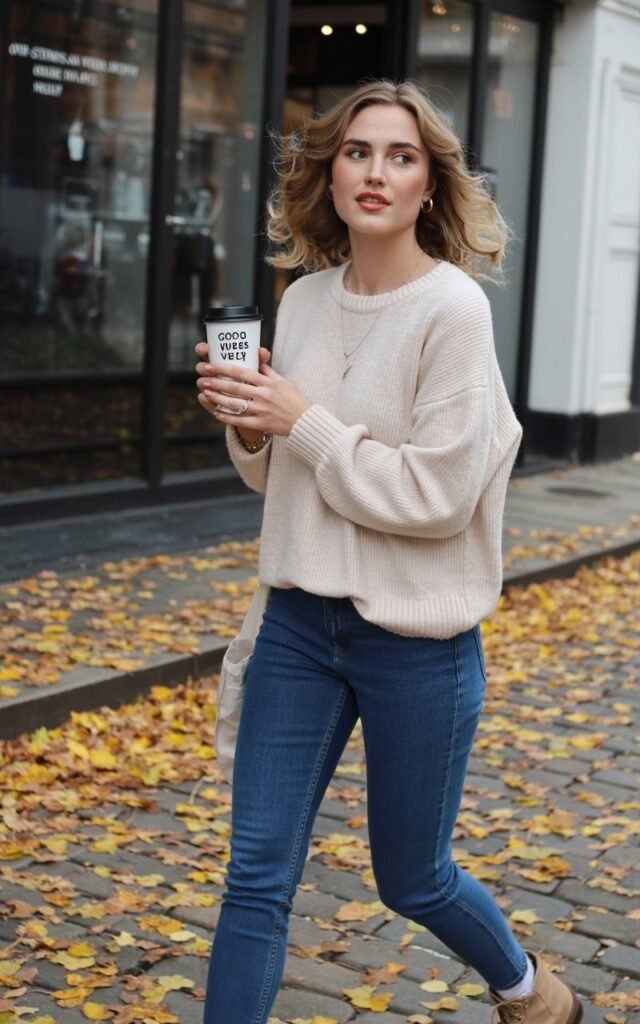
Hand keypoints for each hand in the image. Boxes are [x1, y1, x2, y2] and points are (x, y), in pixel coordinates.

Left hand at [194, 342, 310, 435]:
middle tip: (203, 379)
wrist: (305, 420)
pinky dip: (227, 417)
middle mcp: (263, 395)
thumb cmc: (294, 399)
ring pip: (235, 404)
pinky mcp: (262, 424)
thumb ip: (268, 371)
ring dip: (218, 398)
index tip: (211, 365)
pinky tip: (217, 412)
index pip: (242, 372)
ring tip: (206, 393)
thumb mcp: (283, 381)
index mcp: (268, 382)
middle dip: (216, 382)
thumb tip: (257, 358)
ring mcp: (262, 410)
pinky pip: (240, 421)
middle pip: (235, 387)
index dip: (224, 368)